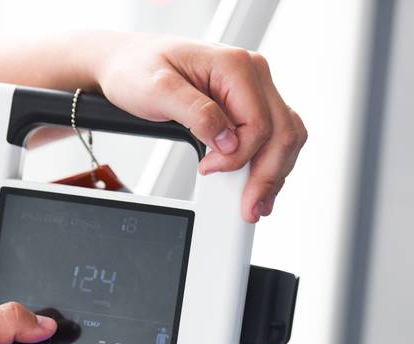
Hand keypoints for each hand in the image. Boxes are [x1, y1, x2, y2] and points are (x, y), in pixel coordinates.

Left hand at [94, 34, 306, 222]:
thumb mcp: (158, 90)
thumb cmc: (138, 69)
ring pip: (285, 136)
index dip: (239, 157)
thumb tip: (228, 141)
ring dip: (275, 172)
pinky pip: (272, 135)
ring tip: (258, 203)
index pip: (259, 124)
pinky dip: (268, 161)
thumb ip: (197, 113)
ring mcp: (254, 89)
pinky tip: (257, 182)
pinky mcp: (247, 103)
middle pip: (282, 132)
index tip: (209, 171)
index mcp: (235, 66)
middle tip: (250, 209)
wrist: (128, 63)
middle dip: (268, 176)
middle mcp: (252, 75)